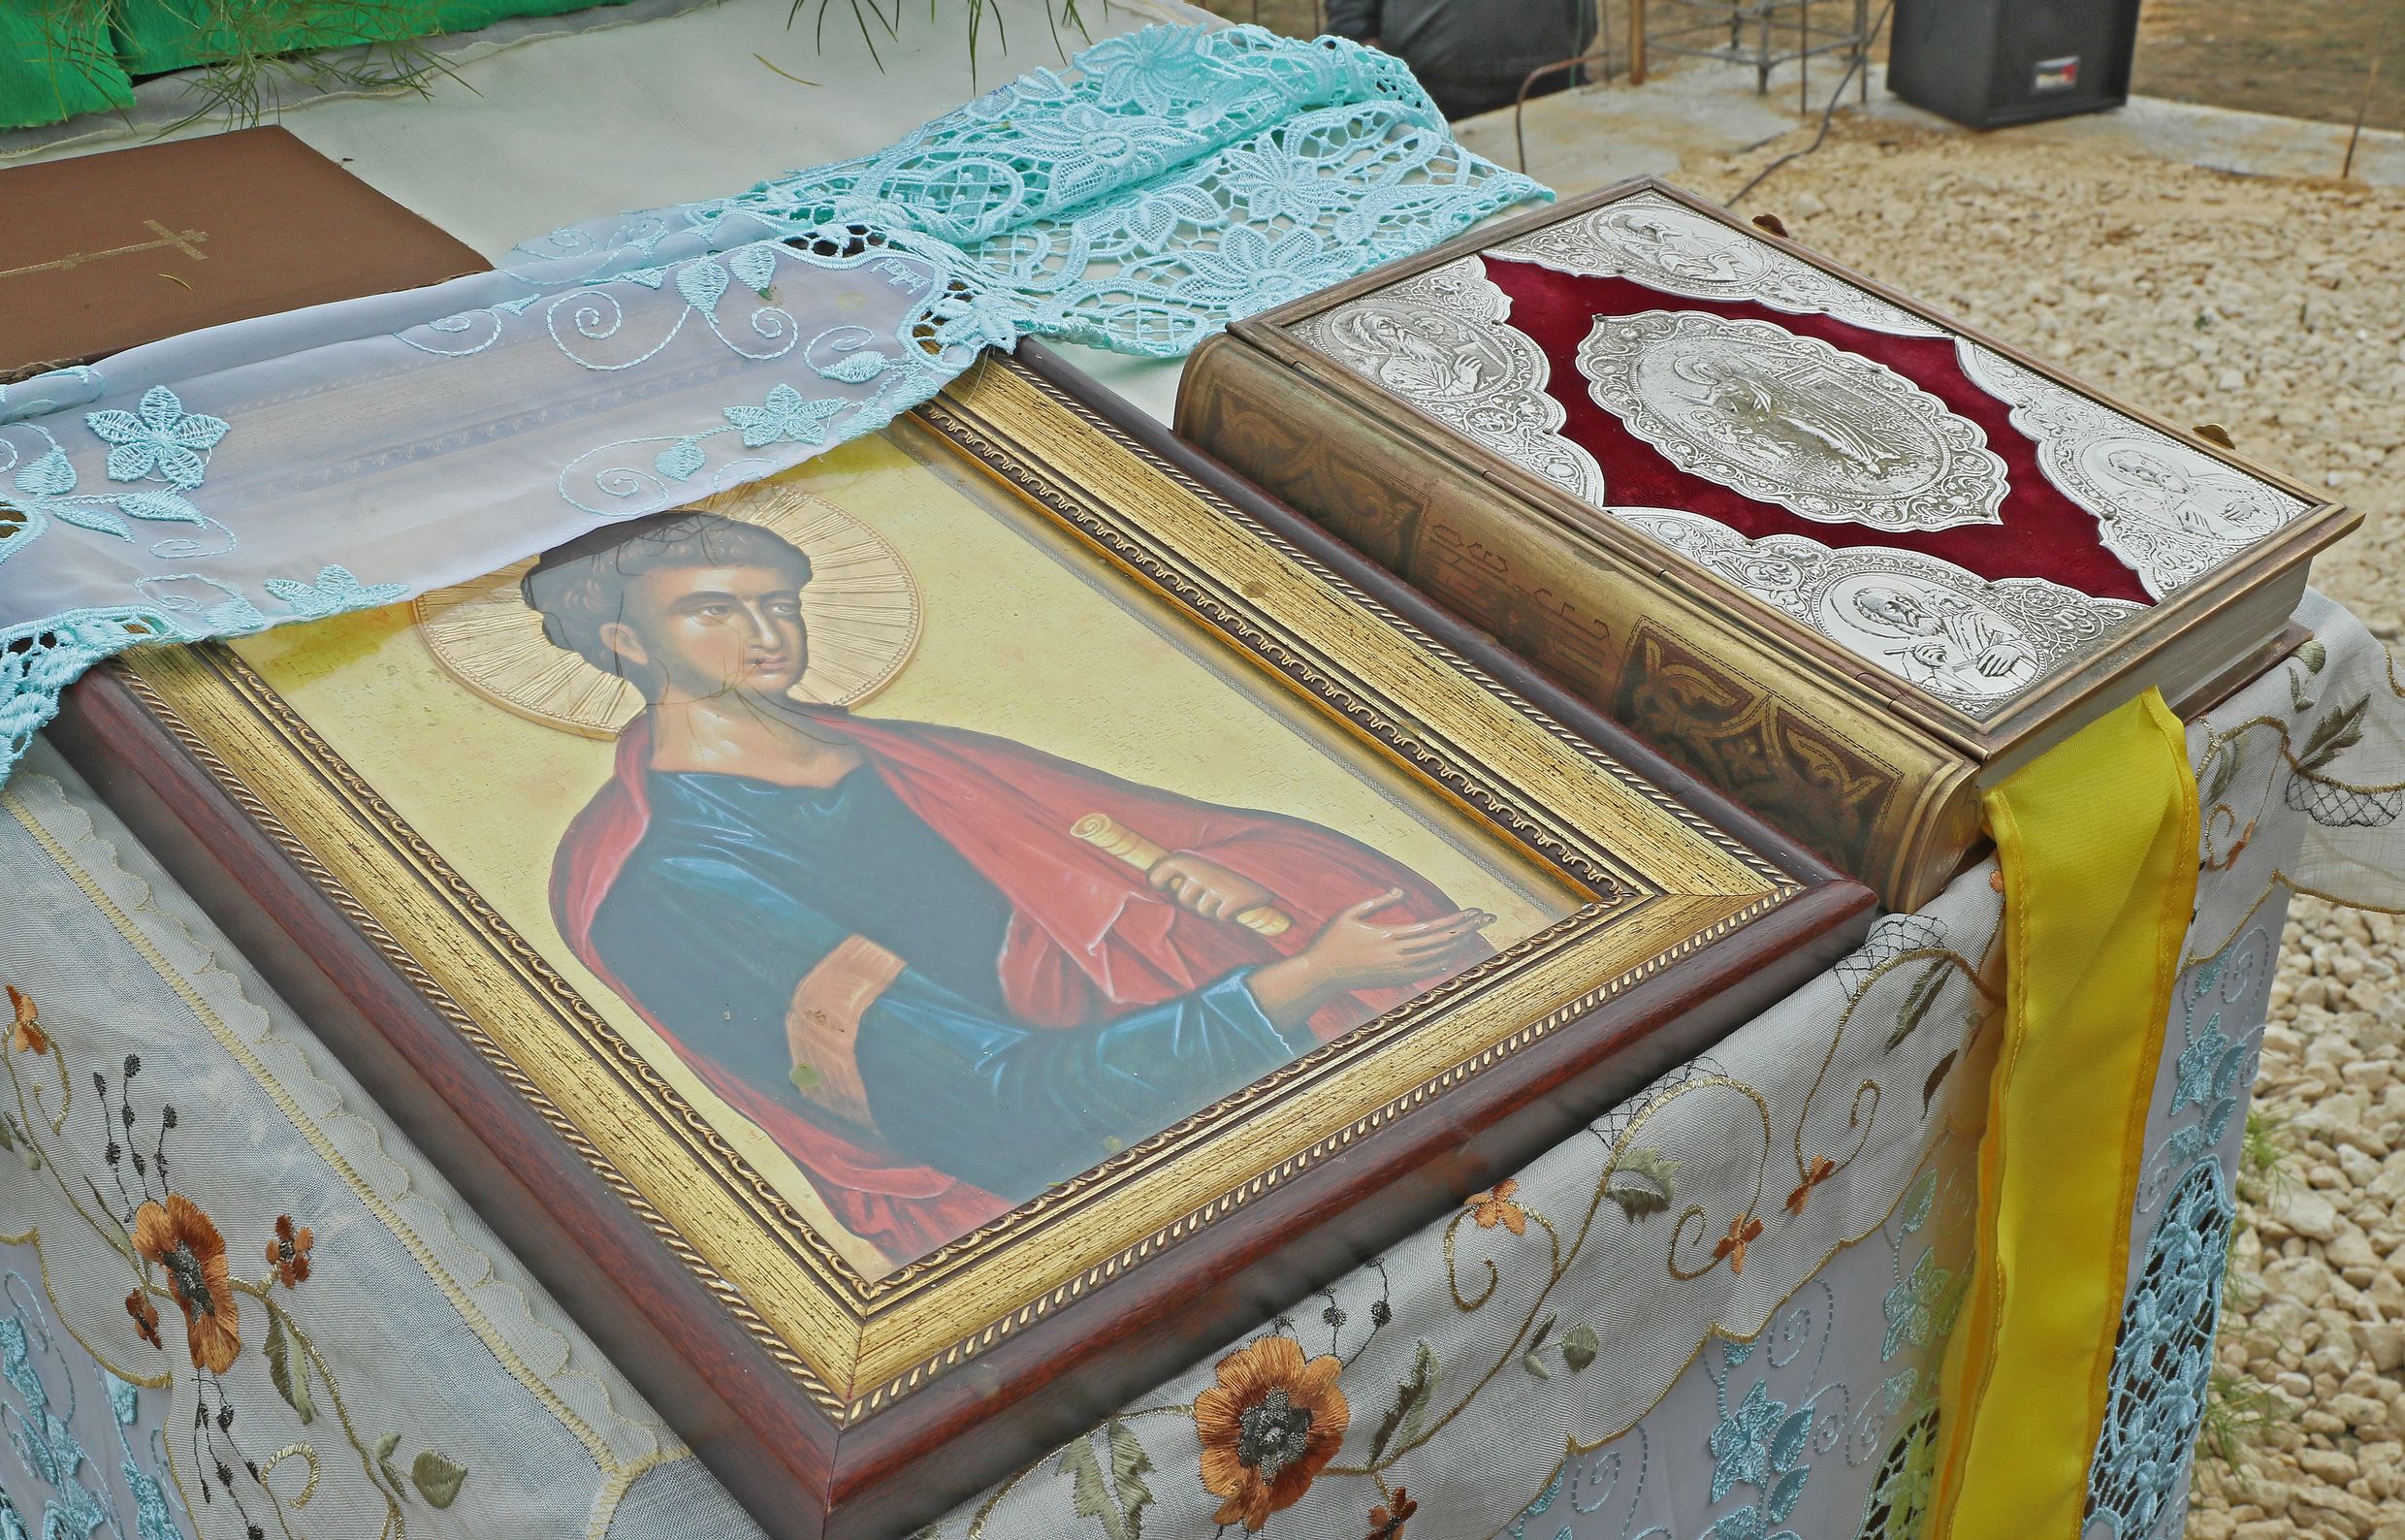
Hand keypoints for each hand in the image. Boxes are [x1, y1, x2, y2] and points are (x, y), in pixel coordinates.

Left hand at [1150, 853, 1275, 922]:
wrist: (1275, 862)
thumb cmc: (1236, 865)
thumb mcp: (1210, 858)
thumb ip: (1187, 869)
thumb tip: (1159, 887)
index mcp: (1192, 857)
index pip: (1161, 870)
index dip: (1158, 880)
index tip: (1162, 885)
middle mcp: (1202, 871)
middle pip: (1183, 899)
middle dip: (1194, 900)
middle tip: (1212, 889)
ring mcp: (1218, 886)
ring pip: (1202, 911)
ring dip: (1212, 908)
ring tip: (1227, 894)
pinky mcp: (1235, 900)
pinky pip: (1220, 917)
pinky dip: (1228, 914)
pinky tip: (1237, 903)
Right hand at [1249, 889, 1492, 1026]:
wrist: (1319, 976)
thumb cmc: (1331, 941)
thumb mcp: (1349, 914)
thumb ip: (1376, 902)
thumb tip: (1400, 892)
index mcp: (1388, 936)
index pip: (1432, 928)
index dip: (1457, 920)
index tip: (1475, 912)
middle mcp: (1396, 955)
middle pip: (1441, 942)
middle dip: (1466, 929)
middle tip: (1488, 918)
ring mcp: (1396, 970)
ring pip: (1436, 958)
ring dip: (1457, 945)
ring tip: (1474, 933)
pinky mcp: (1391, 980)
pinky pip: (1422, 972)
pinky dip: (1439, 964)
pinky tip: (1449, 957)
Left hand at [1973, 642, 2029, 677]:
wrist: (2013, 646)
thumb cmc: (2000, 648)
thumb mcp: (1992, 647)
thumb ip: (1984, 652)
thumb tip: (1977, 656)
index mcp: (1993, 650)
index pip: (1986, 657)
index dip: (1981, 663)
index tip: (1978, 668)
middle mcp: (1999, 653)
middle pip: (1992, 662)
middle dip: (1987, 669)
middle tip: (1984, 674)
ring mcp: (2005, 656)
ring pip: (1999, 665)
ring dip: (1994, 670)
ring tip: (1991, 674)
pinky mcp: (2011, 659)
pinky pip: (2006, 666)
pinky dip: (2002, 670)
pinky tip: (1999, 673)